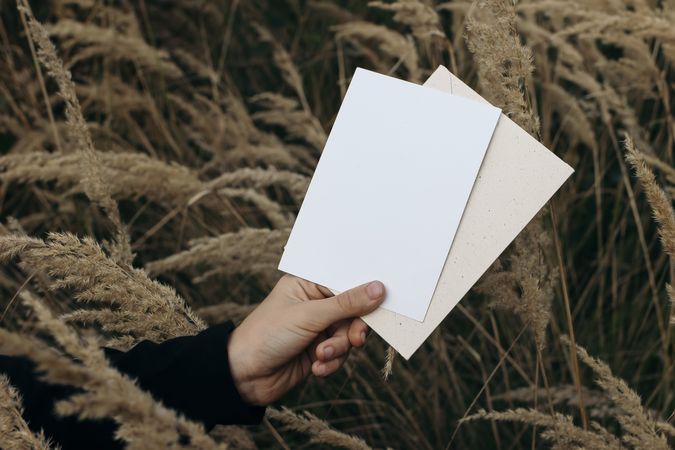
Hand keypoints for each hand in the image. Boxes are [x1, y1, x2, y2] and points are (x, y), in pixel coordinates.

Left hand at [227, 274, 384, 404]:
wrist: (243, 376)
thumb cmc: (267, 334)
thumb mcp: (309, 316)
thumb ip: (346, 304)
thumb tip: (379, 289)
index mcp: (309, 283)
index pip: (346, 280)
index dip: (365, 291)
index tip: (384, 301)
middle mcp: (315, 302)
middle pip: (353, 310)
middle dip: (352, 328)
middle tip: (355, 340)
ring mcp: (318, 327)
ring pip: (349, 334)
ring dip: (338, 349)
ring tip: (320, 356)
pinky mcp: (319, 349)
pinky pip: (341, 354)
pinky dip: (331, 362)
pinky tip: (315, 368)